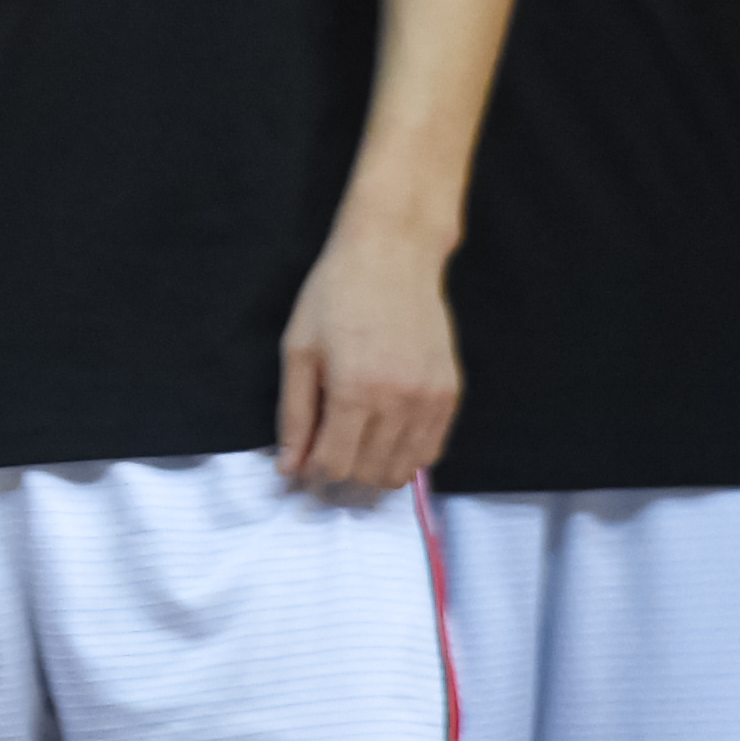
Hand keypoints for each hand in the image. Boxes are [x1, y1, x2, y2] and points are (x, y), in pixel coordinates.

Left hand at [276, 219, 458, 493]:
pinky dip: (406, 459)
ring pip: (403, 470)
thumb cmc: (335, 296)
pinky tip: (383, 445)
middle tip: (320, 470)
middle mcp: (399, 402)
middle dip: (340, 483)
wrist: (393, 258)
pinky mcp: (451, 395)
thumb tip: (289, 467)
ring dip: (373, 476)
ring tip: (350, 460)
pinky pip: (431, 451)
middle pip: (370, 474)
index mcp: (355, 390)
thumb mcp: (299, 350)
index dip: (312, 478)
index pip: (334, 465)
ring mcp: (431, 401)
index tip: (297, 476)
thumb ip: (295, 415)